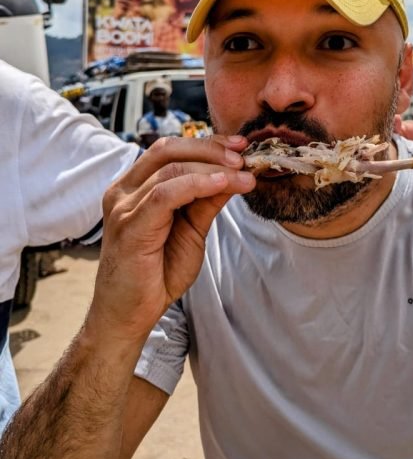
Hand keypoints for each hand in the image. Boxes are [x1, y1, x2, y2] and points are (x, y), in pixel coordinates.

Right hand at [91, 135, 253, 343]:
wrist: (129, 315)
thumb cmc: (156, 273)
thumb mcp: (192, 229)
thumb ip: (208, 200)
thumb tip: (237, 174)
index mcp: (134, 186)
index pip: (170, 149)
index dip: (206, 143)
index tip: (240, 146)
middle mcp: (123, 191)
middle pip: (167, 150)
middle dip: (210, 149)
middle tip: (243, 157)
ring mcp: (123, 207)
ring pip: (170, 169)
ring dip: (212, 168)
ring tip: (241, 174)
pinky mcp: (129, 227)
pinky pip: (164, 195)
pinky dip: (196, 185)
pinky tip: (221, 185)